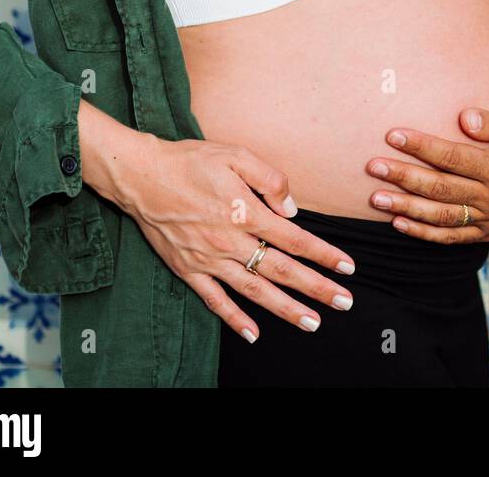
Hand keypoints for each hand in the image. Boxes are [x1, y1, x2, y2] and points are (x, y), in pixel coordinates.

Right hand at [78, 100, 355, 342]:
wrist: (140, 176)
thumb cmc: (191, 161)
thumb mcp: (237, 155)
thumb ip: (271, 180)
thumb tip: (292, 211)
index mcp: (246, 212)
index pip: (295, 239)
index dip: (324, 255)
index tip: (347, 268)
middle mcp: (230, 242)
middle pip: (282, 271)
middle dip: (316, 288)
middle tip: (344, 303)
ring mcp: (208, 259)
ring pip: (254, 291)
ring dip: (285, 309)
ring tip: (312, 323)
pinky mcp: (188, 270)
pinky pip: (215, 300)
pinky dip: (234, 319)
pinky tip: (253, 333)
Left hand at [365, 109, 488, 242]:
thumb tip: (465, 117)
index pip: (453, 156)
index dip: (421, 146)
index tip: (393, 134)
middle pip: (440, 188)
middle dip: (403, 177)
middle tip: (372, 166)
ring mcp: (488, 218)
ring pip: (440, 216)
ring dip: (405, 208)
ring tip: (375, 198)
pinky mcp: (486, 232)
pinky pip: (451, 237)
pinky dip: (423, 233)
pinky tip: (399, 223)